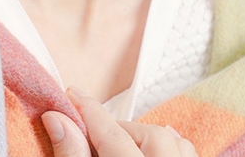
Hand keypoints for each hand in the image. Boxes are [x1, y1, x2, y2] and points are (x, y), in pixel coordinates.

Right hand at [41, 87, 197, 156]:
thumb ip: (75, 155)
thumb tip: (56, 118)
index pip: (111, 133)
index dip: (88, 111)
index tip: (70, 93)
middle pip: (148, 135)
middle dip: (119, 129)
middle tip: (92, 135)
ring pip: (174, 142)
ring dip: (146, 137)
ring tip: (121, 145)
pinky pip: (188, 153)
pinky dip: (170, 148)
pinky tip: (153, 152)